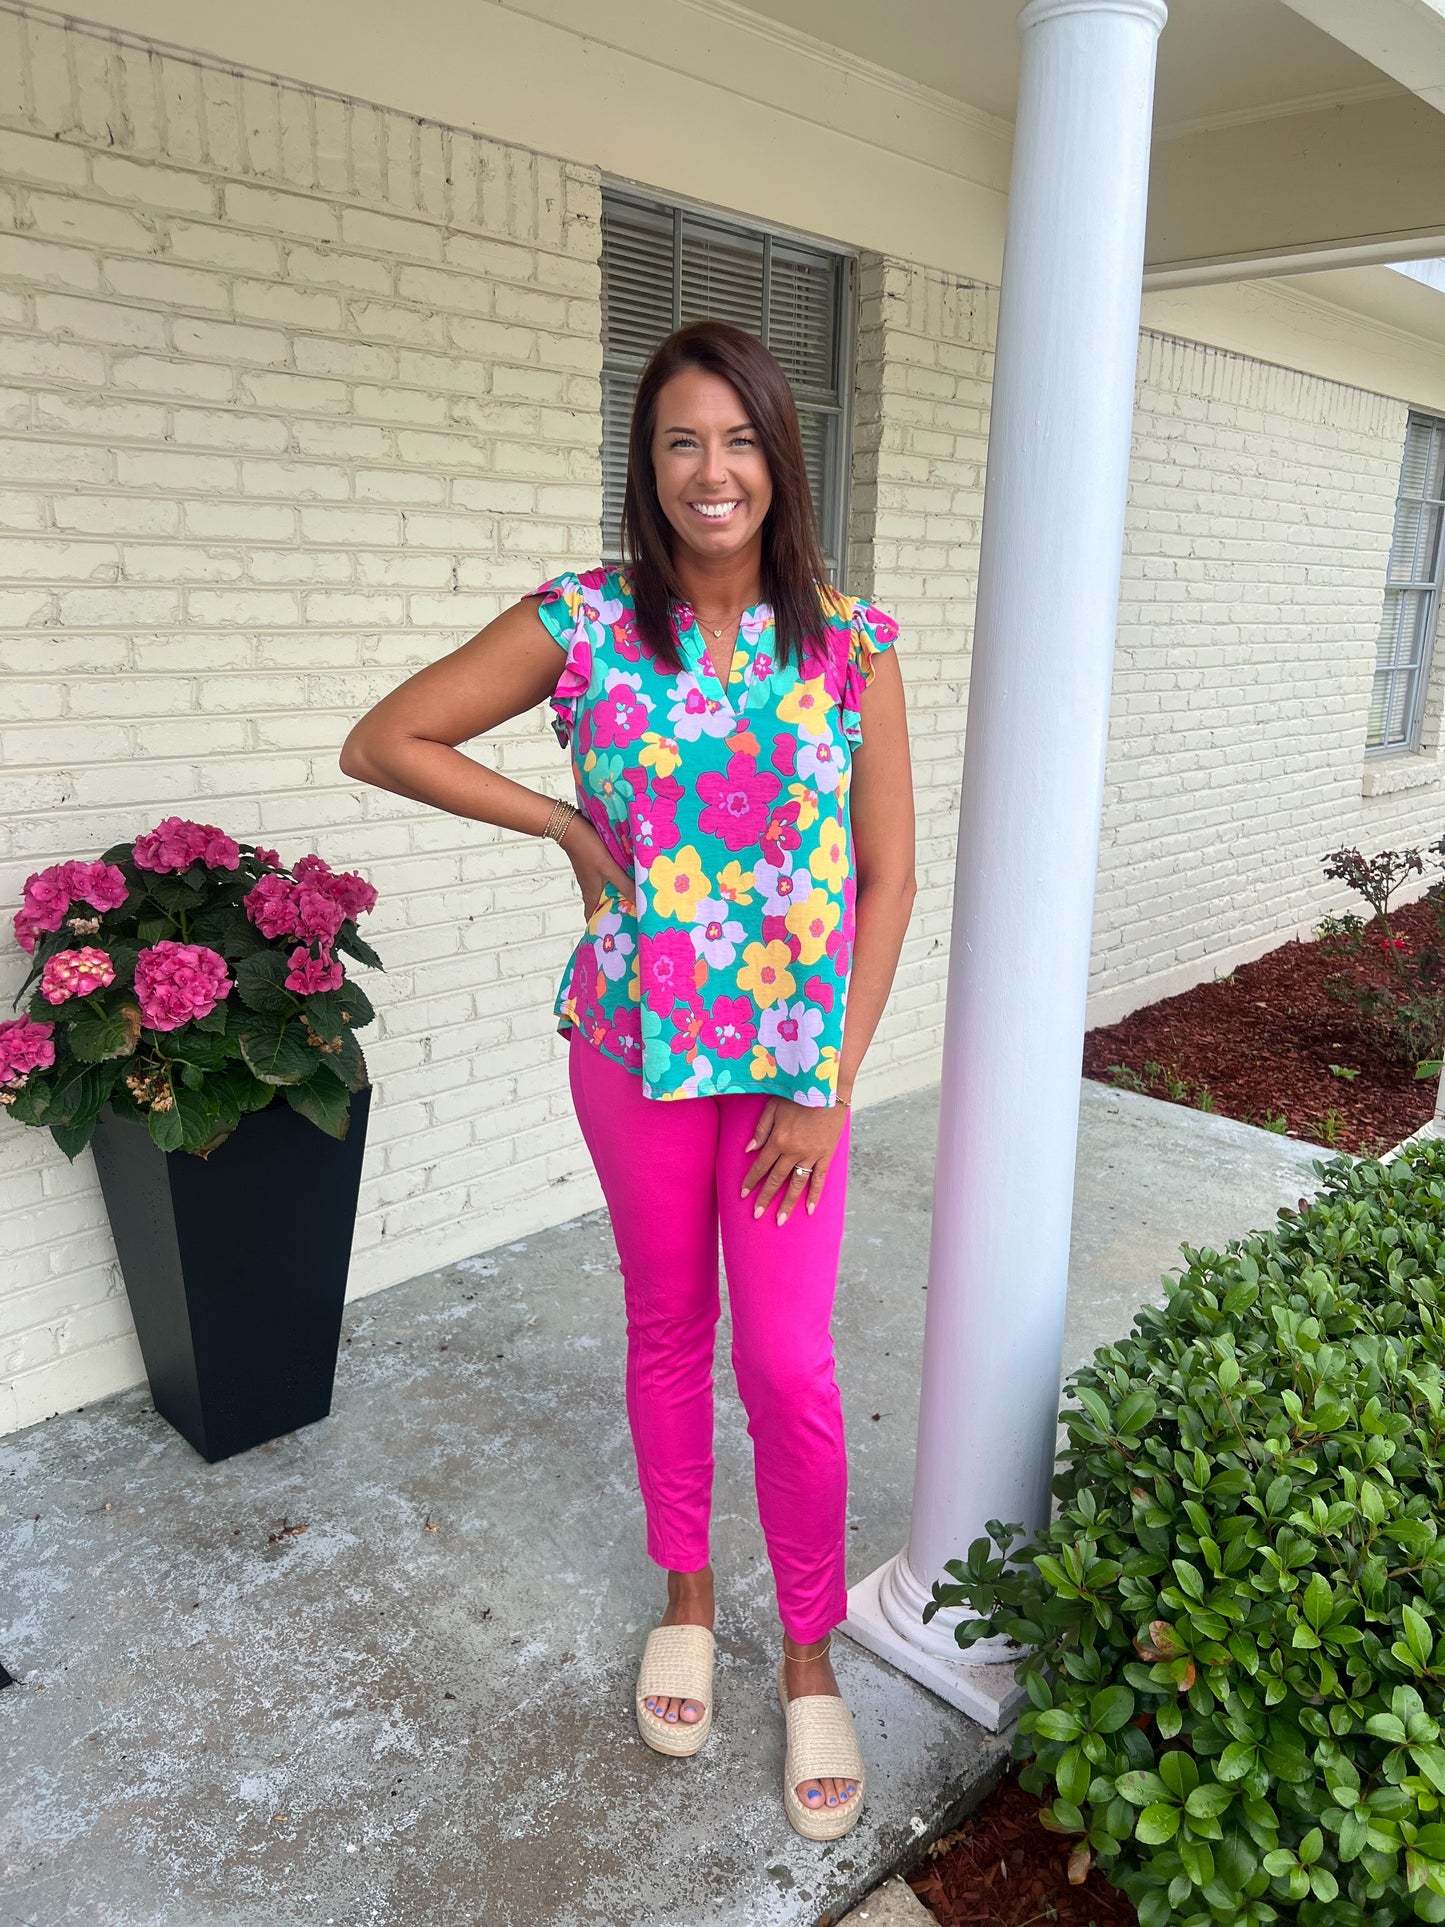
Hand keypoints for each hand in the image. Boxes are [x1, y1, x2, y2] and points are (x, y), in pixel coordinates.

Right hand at [562, 813, 635, 919]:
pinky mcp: (594, 868)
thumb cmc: (588, 848)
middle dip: (615, 914)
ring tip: (636, 902)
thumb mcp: (609, 868)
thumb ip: (625, 884)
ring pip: (605, 894)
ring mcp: (592, 878)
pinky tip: (629, 881)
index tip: (614, 935)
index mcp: (591, 894)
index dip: (601, 928)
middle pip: (602, 907)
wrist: (571, 827)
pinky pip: (607, 881)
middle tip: (633, 919)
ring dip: (617, 898)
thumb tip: (640, 903)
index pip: (592, 918)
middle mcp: (590, 889)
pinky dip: (616, 885)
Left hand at [740, 1096, 848, 1224]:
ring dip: (787, 1204)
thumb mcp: (773, 1106)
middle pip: (776, 1180)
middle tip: (757, 1215)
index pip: (761, 1166)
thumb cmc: (799, 1094)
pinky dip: (814, 1195)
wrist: (828, 1088)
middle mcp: (792, 1151)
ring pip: (796, 1184)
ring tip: (780, 1220)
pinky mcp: (826, 1155)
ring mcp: (811, 1155)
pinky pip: (819, 1179)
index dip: (751, 1181)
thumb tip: (749, 1150)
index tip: (743, 1194)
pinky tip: (809, 1209)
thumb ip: (760, 1129)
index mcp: (778, 1140)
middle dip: (765, 1198)